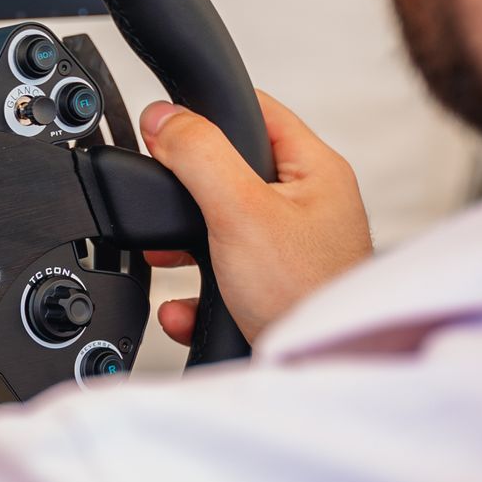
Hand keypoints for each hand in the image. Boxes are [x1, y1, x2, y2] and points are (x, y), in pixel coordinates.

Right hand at [139, 90, 370, 347]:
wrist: (318, 371)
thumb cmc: (306, 293)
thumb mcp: (241, 211)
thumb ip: (200, 155)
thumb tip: (165, 117)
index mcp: (315, 170)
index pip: (256, 110)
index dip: (207, 110)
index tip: (165, 125)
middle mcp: (308, 206)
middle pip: (230, 171)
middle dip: (186, 191)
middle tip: (163, 198)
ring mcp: (292, 250)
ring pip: (221, 228)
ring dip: (184, 247)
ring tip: (165, 257)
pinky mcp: (274, 289)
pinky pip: (222, 277)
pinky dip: (195, 293)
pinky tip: (184, 308)